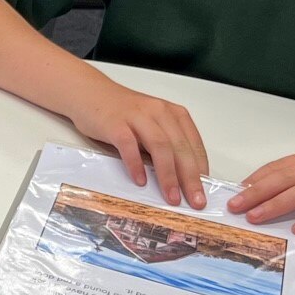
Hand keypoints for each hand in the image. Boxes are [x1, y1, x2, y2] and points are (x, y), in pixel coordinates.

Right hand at [65, 74, 208, 207]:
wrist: (89, 92)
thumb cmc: (122, 113)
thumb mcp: (151, 124)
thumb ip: (166, 144)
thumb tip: (181, 178)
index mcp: (172, 114)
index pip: (193, 144)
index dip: (201, 169)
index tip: (205, 191)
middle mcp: (158, 113)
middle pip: (180, 147)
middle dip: (190, 177)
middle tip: (196, 201)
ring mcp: (136, 117)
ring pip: (159, 146)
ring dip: (168, 175)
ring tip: (172, 197)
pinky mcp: (115, 124)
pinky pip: (129, 145)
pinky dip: (136, 164)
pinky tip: (140, 181)